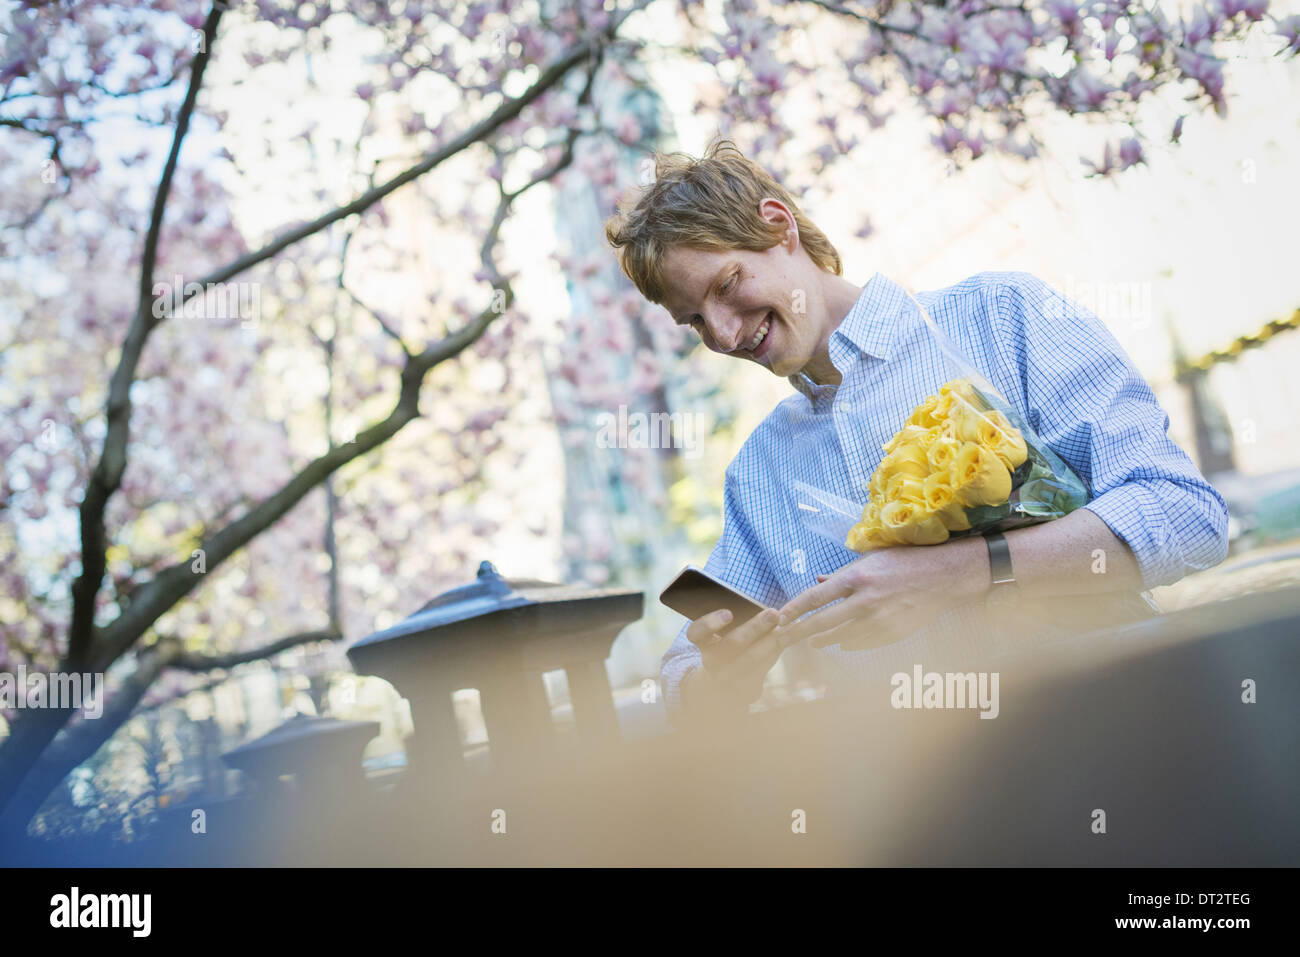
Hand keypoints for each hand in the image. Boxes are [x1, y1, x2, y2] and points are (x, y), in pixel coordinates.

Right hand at [682, 606, 795, 713]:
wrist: (721, 687)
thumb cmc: (728, 648)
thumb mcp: (724, 635)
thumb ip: (739, 620)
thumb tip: (766, 608)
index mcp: (703, 643)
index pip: (698, 632)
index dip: (711, 623)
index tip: (729, 614)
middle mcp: (712, 661)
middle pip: (733, 643)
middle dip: (755, 628)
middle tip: (773, 613)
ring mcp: (729, 678)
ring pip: (753, 658)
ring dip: (773, 640)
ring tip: (787, 625)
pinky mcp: (747, 689)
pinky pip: (766, 667)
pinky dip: (779, 649)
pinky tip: (792, 635)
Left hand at [776, 538, 987, 651]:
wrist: (943, 577)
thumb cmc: (904, 562)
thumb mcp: (870, 559)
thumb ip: (841, 575)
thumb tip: (817, 582)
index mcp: (857, 578)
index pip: (816, 598)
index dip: (794, 610)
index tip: (778, 619)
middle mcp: (865, 602)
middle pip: (823, 623)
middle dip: (799, 632)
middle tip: (783, 639)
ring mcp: (879, 621)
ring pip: (841, 638)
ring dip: (823, 640)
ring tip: (812, 641)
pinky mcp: (891, 634)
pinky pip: (862, 644)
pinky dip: (849, 644)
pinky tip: (842, 643)